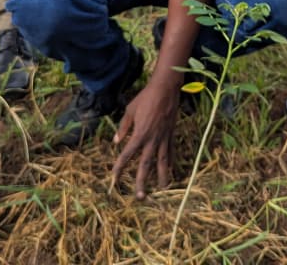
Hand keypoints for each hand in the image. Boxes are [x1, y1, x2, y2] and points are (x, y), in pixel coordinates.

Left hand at [112, 81, 179, 198]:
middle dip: (142, 181)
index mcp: (140, 134)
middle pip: (145, 164)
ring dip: (162, 176)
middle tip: (140, 197)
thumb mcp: (130, 110)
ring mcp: (163, 138)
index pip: (127, 154)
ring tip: (163, 189)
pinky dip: (171, 162)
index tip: (114, 177)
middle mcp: (152, 139)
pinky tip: (171, 170)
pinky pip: (171, 151)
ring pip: (162, 161)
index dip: (120, 166)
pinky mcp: (171, 134)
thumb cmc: (146, 98)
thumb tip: (116, 141)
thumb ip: (123, 127)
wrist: (166, 89)